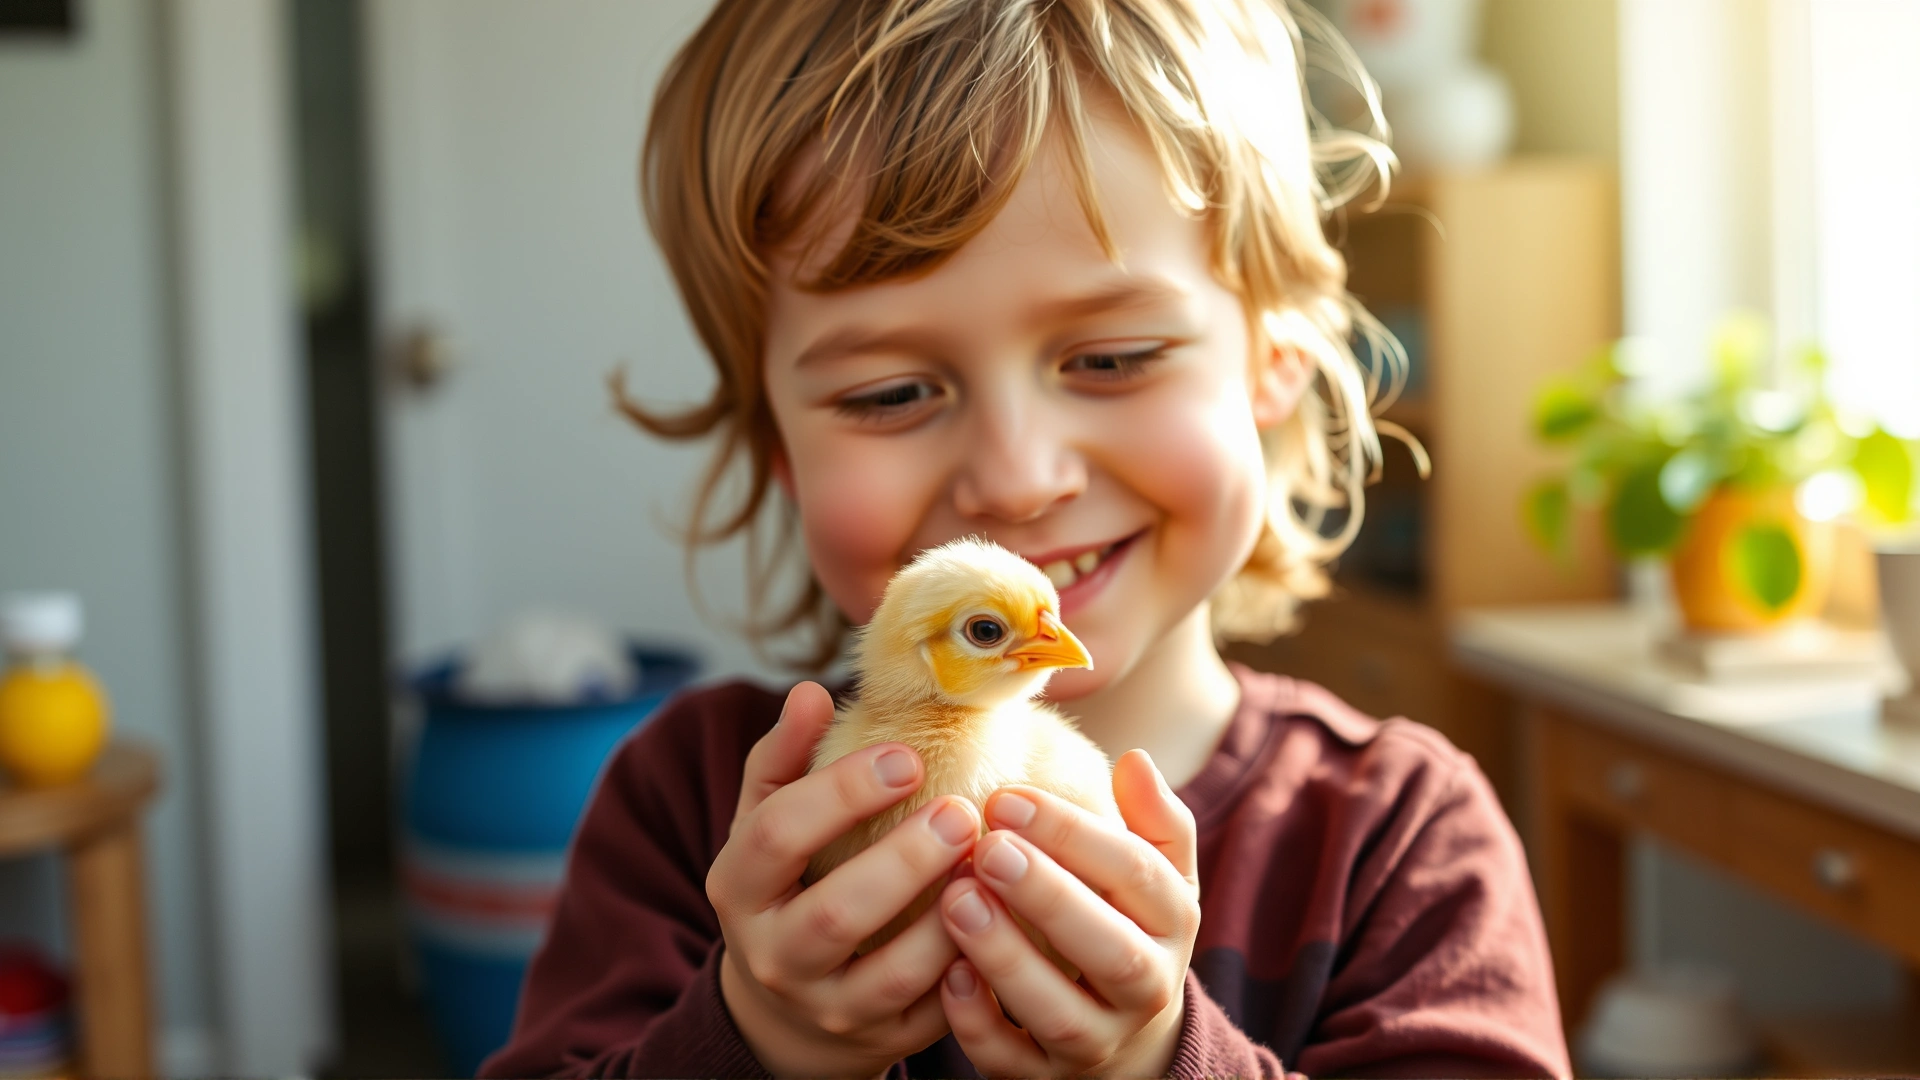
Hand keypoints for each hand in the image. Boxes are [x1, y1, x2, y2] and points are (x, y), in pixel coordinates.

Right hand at [710, 682, 978, 1076]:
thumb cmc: (789, 885)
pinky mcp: (883, 1042)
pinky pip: (936, 1011)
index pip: (777, 835)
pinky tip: (1009, 918)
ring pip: (893, 973)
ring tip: (994, 862)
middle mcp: (775, 958)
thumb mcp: (766, 823)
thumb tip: (811, 692)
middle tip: (963, 811)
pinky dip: (974, 966)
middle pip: (836, 913)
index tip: (907, 754)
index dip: (841, 792)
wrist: (784, 1010)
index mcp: (739, 889)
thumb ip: (785, 758)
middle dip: (905, 859)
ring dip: (951, 917)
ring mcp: (830, 1009)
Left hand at [937, 749, 1200, 1076]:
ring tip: (956, 899)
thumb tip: (1135, 759)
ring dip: (1006, 958)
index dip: (1073, 834)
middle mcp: (1144, 988)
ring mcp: (1096, 1042)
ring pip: (1058, 1014)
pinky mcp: (1044, 1079)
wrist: (1129, 1041)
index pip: (1136, 873)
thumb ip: (1152, 818)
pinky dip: (979, 1024)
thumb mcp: (1155, 874)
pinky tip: (947, 975)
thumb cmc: (1126, 926)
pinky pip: (1013, 1062)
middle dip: (1048, 897)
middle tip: (987, 848)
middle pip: (1109, 950)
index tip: (1005, 796)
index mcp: (1171, 922)